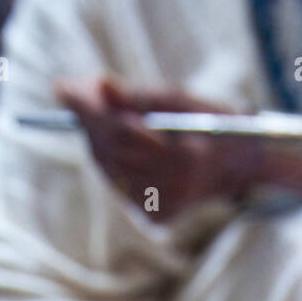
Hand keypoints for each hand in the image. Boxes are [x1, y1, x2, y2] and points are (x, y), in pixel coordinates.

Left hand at [55, 76, 263, 219]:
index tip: (62, 87)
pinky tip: (129, 148)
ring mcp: (164, 206)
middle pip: (111, 150)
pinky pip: (120, 182)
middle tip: (78, 91)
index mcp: (185, 157)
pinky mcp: (155, 216)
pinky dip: (115, 160)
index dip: (91, 110)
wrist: (239, 167)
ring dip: (101, 139)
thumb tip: (97, 84)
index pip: (123, 132)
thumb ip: (138, 95)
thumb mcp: (180, 100)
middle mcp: (174, 189)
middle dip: (92, 119)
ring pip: (110, 167)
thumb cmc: (210, 122)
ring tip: (111, 118)